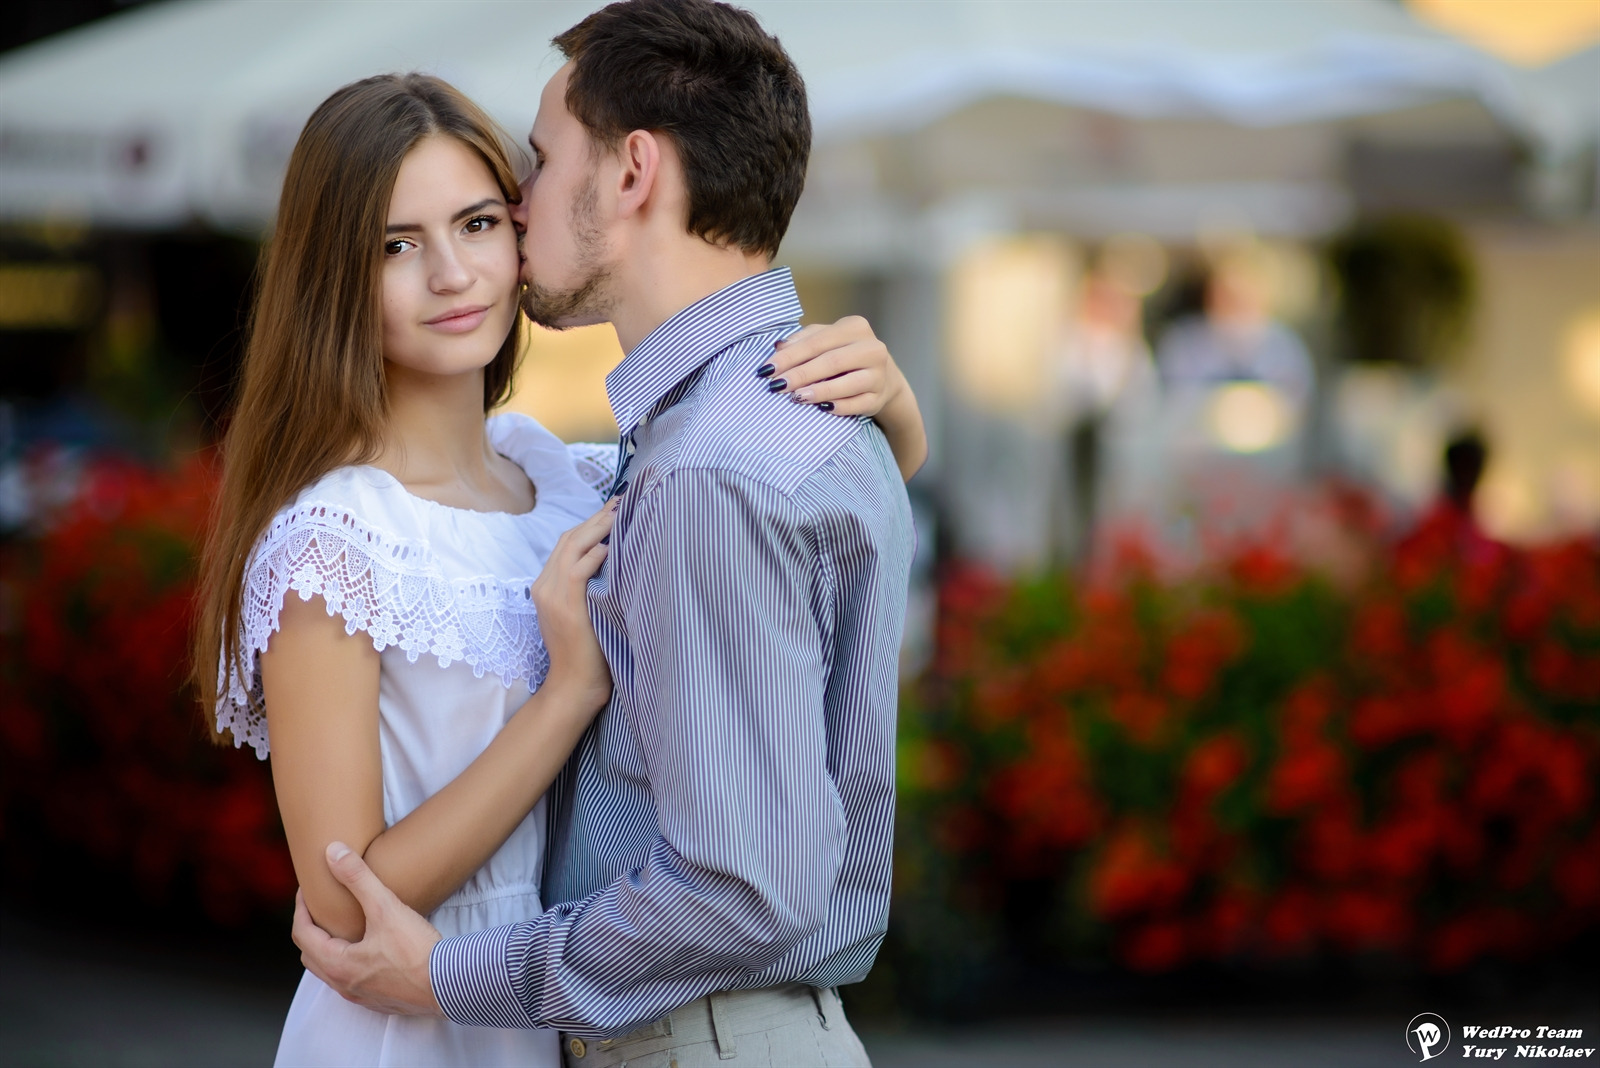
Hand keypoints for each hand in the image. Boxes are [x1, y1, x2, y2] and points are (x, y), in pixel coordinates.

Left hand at [292, 842, 444, 1016]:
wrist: (449, 984)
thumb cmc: (416, 950)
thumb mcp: (386, 908)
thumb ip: (358, 878)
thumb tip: (333, 852)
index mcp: (337, 964)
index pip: (302, 934)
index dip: (300, 909)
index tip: (307, 890)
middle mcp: (343, 985)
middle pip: (311, 955)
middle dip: (310, 930)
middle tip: (319, 908)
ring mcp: (360, 996)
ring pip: (330, 971)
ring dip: (328, 948)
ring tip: (340, 926)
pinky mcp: (379, 1000)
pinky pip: (350, 981)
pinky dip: (347, 962)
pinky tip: (366, 949)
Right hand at [529, 501, 615, 712]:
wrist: (574, 684)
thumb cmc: (588, 653)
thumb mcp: (585, 612)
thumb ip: (590, 586)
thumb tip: (616, 560)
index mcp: (546, 586)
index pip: (567, 544)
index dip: (590, 524)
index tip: (614, 509)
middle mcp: (544, 586)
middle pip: (569, 538)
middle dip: (597, 518)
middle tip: (622, 500)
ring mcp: (551, 595)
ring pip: (573, 547)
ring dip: (598, 527)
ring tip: (621, 512)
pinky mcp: (564, 605)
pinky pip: (578, 568)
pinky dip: (595, 553)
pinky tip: (613, 545)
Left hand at [762, 315, 906, 417]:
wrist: (882, 377)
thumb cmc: (844, 355)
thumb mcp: (826, 340)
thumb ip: (803, 340)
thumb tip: (778, 347)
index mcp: (855, 327)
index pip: (817, 341)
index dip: (790, 356)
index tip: (766, 369)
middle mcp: (872, 348)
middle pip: (831, 361)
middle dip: (801, 375)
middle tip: (776, 386)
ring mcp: (879, 375)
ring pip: (848, 383)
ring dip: (820, 391)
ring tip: (796, 397)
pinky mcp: (879, 398)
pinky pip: (858, 404)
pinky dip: (840, 407)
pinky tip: (822, 409)